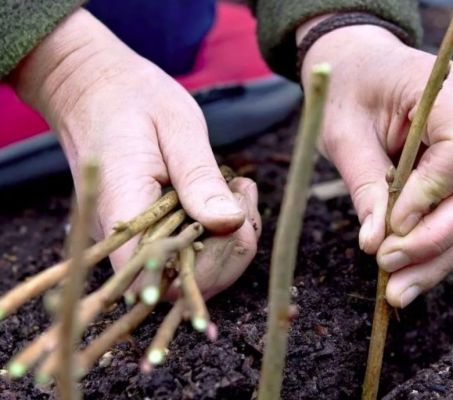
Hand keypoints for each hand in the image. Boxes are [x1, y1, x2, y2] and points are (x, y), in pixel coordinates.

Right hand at [10, 9, 260, 298]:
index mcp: (124, 210)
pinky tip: (230, 195)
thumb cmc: (131, 99)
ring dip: (229, 240)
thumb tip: (230, 223)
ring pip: (189, 271)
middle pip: (182, 283)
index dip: (209, 268)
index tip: (239, 219)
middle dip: (231, 250)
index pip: (161, 278)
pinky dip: (217, 231)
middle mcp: (122, 237)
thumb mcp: (176, 128)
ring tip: (241, 190)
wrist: (90, 87)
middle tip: (245, 196)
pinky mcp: (146, 230)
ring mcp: (133, 237)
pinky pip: (185, 250)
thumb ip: (200, 179)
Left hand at [298, 21, 452, 307]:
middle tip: (391, 272)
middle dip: (435, 239)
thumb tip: (375, 244)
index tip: (393, 226)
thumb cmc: (345, 89)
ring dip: (435, 257)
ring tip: (397, 292)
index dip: (434, 194)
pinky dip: (432, 248)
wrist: (357, 66)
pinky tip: (407, 278)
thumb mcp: (342, 132)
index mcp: (447, 91)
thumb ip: (364, 185)